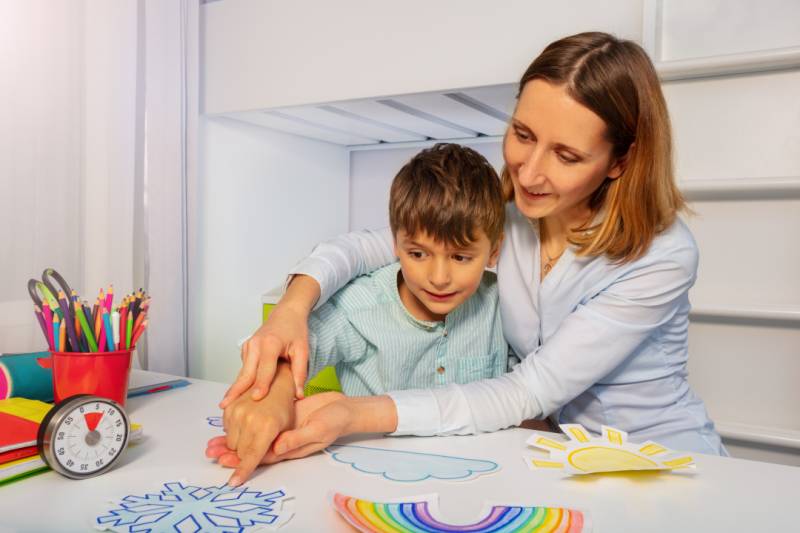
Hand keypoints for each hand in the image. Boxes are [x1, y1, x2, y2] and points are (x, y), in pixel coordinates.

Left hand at [206, 391, 345, 472]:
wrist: (343, 408)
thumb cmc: (335, 420)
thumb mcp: (318, 429)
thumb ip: (297, 438)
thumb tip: (277, 446)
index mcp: (290, 448)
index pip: (262, 458)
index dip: (245, 465)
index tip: (229, 474)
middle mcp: (281, 441)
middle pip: (252, 450)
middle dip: (230, 453)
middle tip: (211, 453)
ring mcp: (279, 429)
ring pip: (252, 438)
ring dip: (232, 441)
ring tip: (211, 444)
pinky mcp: (279, 417)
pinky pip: (258, 424)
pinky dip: (242, 424)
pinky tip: (229, 422)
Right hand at [208, 365, 295, 485]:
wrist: (276, 382)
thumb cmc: (284, 408)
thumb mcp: (285, 429)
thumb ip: (274, 447)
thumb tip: (258, 461)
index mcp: (267, 427)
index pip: (251, 456)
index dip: (242, 472)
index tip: (233, 483)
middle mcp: (250, 419)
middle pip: (239, 452)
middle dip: (246, 455)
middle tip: (256, 444)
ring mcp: (238, 412)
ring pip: (231, 442)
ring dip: (239, 444)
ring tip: (253, 431)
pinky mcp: (230, 407)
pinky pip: (226, 430)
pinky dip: (234, 431)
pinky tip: (246, 423)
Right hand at [219, 276, 319, 407]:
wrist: (286, 314)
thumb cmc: (295, 331)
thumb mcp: (302, 350)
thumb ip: (300, 373)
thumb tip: (299, 395)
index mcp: (270, 343)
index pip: (265, 368)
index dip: (261, 384)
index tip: (256, 398)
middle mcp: (255, 345)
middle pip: (246, 372)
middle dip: (236, 390)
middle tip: (226, 406)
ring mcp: (248, 347)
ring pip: (243, 372)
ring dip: (236, 388)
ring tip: (227, 405)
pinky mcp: (246, 350)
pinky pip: (244, 369)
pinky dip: (242, 381)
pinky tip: (239, 395)